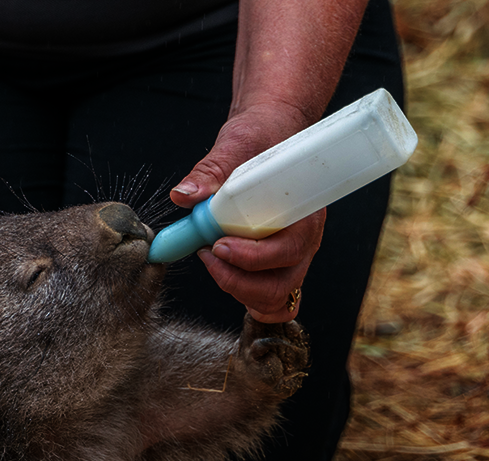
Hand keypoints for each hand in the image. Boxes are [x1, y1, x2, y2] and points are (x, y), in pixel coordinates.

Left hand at [171, 104, 325, 322]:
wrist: (271, 134)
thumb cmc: (261, 138)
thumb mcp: (235, 145)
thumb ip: (209, 172)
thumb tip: (184, 196)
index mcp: (303, 211)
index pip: (288, 251)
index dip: (252, 257)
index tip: (218, 244)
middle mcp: (304, 240)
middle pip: (280, 285)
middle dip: (237, 279)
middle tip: (208, 254)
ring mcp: (294, 257)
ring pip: (275, 297)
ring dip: (239, 289)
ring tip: (213, 260)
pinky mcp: (281, 266)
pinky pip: (273, 299)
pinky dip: (250, 299)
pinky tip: (227, 276)